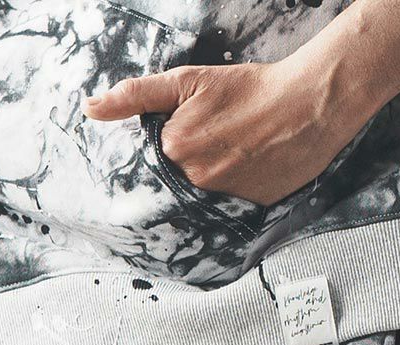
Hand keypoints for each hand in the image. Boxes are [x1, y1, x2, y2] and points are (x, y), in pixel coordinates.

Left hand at [83, 53, 371, 206]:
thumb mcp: (188, 81)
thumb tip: (91, 109)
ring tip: (238, 148)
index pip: (157, 155)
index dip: (173, 141)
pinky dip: (237, 187)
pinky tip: (251, 165)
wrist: (309, 105)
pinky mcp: (250, 209)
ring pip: (203, 192)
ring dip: (215, 174)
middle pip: (178, 176)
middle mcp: (195, 180)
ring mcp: (224, 198)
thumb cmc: (251, 88)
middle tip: (222, 135)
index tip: (196, 130)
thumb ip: (137, 95)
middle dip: (193, 157)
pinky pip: (231, 205)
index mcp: (175, 148)